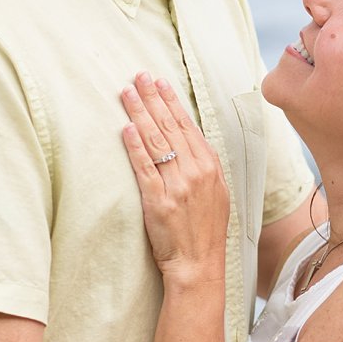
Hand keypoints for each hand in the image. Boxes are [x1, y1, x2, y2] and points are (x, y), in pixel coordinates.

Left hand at [120, 73, 228, 287]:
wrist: (199, 265)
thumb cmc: (205, 232)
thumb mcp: (216, 195)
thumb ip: (203, 169)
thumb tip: (188, 145)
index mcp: (211, 168)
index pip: (188, 127)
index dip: (172, 103)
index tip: (160, 83)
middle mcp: (197, 172)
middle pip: (172, 128)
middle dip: (154, 99)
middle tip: (139, 76)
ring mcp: (178, 186)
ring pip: (157, 142)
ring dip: (140, 114)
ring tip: (127, 93)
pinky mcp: (159, 201)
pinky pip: (145, 168)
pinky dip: (135, 146)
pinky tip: (126, 128)